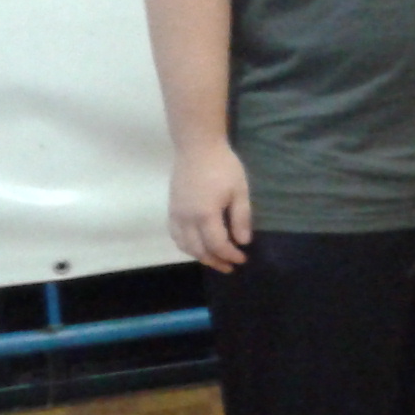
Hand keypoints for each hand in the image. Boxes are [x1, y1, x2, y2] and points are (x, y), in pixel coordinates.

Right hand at [169, 142, 253, 270]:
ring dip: (200, 256)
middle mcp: (186, 219)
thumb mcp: (240, 191)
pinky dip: (186, 246)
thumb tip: (243, 242)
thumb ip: (241, 218)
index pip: (218, 245)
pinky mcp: (171, 210)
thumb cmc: (223, 166)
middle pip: (199, 250)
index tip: (243, 259)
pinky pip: (175, 236)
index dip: (230, 255)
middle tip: (231, 267)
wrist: (197, 148)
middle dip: (216, 261)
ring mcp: (176, 215)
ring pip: (184, 246)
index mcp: (205, 215)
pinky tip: (198, 246)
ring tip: (216, 260)